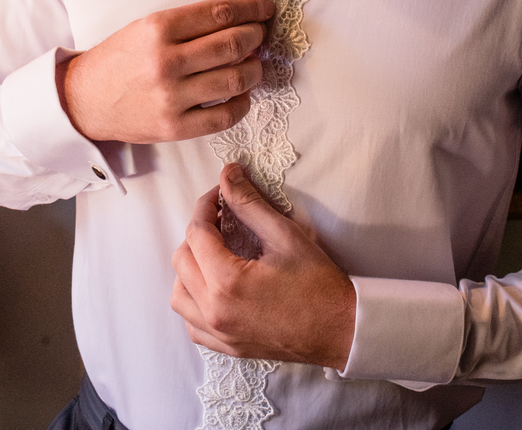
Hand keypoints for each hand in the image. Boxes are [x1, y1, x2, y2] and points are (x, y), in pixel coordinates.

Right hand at [58, 0, 273, 142]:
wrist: (85, 100)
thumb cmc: (120, 59)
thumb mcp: (145, 27)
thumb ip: (189, 23)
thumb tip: (240, 17)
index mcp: (158, 28)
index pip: (220, 13)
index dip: (252, 8)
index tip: (265, 8)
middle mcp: (166, 61)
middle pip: (234, 43)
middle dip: (257, 35)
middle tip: (260, 35)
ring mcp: (171, 97)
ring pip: (236, 79)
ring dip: (255, 69)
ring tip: (254, 64)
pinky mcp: (175, 127)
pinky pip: (225, 116)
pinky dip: (242, 103)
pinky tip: (241, 94)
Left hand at [170, 164, 356, 369]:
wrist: (343, 331)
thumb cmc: (320, 284)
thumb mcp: (285, 235)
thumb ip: (249, 203)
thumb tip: (227, 174)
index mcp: (227, 282)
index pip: (197, 233)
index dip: (206, 206)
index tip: (219, 195)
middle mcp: (215, 311)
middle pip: (181, 260)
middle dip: (197, 234)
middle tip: (221, 221)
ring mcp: (219, 334)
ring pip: (178, 295)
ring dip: (189, 269)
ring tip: (214, 254)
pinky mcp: (228, 347)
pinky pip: (192, 324)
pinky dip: (194, 302)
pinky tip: (213, 288)